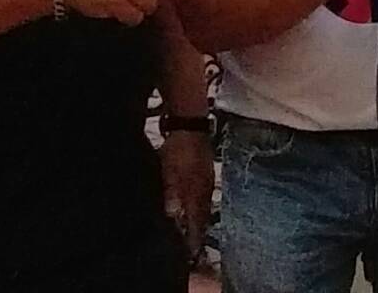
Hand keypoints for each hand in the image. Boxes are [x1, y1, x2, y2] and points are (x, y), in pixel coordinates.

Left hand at [160, 130, 213, 259]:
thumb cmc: (181, 146)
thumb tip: (173, 215)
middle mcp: (204, 189)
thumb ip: (173, 193)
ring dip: (196, 220)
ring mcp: (204, 180)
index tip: (191, 254)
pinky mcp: (200, 172)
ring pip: (201, 206)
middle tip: (192, 249)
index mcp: (199, 191)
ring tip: (190, 232)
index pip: (198, 221)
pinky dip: (194, 206)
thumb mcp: (172, 170)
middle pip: (202, 217)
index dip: (194, 238)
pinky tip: (188, 206)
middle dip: (197, 233)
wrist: (189, 122)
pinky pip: (198, 195)